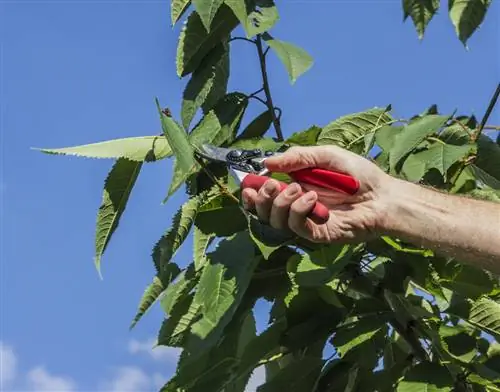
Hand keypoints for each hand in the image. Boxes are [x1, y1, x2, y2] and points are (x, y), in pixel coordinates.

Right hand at [241, 145, 392, 242]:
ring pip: (277, 222)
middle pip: (265, 212)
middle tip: (272, 186)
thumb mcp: (326, 156)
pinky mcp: (318, 234)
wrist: (384, 196)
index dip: (252, 194)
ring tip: (298, 189)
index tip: (247, 185)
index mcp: (296, 188)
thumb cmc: (359, 175)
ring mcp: (307, 222)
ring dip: (281, 204)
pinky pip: (297, 227)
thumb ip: (297, 157)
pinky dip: (298, 211)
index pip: (266, 196)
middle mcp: (297, 207)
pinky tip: (311, 199)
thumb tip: (266, 162)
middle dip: (262, 200)